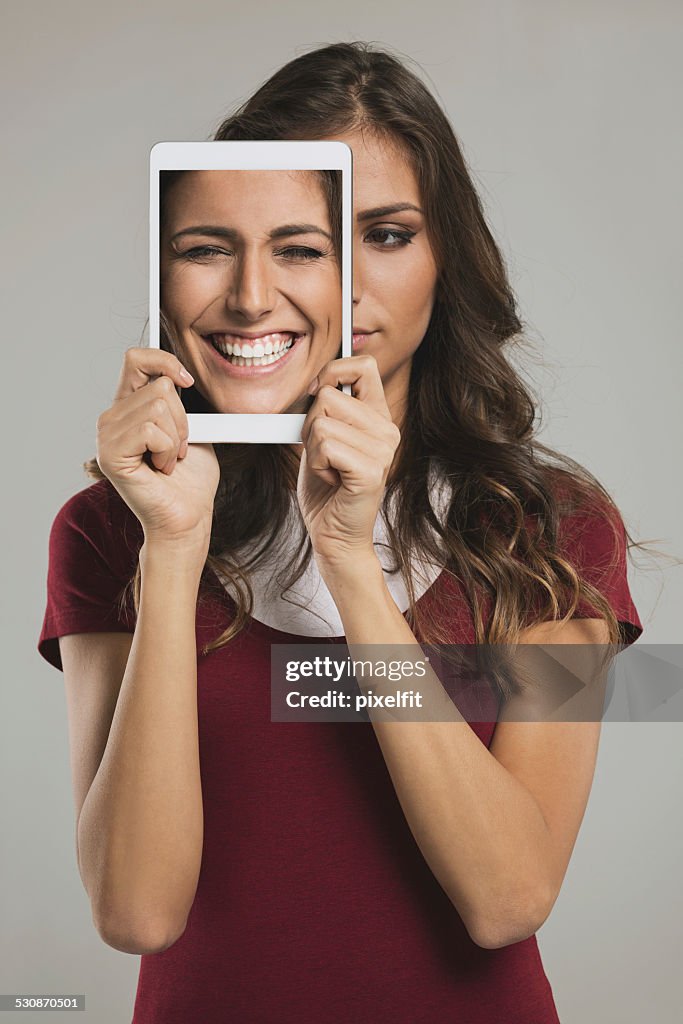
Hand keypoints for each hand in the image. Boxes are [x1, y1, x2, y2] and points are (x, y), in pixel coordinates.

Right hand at [96, 347, 219, 549]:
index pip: (136, 359)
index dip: (164, 361)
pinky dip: (167, 449)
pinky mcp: (110, 454)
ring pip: (159, 406)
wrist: (188, 517)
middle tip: (176, 449)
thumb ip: (179, 400)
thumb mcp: (192, 429)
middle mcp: (112, 419)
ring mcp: (107, 436)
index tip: (187, 381)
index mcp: (129, 408)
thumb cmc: (190, 479)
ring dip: (176, 438)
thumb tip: (181, 375)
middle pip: (159, 386)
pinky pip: (151, 430)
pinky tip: (160, 468)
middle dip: (182, 419)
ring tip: (168, 460)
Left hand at [297, 354, 400, 570]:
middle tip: (324, 454)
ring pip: (321, 422)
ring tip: (329, 469)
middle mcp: (387, 431)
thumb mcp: (324, 438)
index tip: (316, 395)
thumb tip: (317, 383)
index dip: (333, 371)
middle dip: (310, 424)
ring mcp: (383, 451)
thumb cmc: (327, 489)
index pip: (364, 366)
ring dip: (312, 449)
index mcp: (379, 418)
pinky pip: (325, 445)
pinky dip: (317, 464)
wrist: (334, 535)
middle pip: (328, 395)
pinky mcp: (371, 470)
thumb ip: (327, 409)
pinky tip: (332, 480)